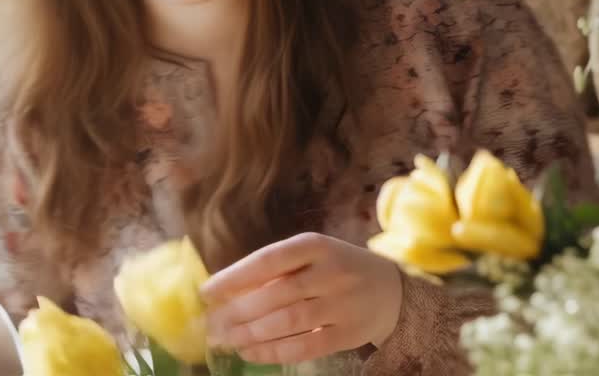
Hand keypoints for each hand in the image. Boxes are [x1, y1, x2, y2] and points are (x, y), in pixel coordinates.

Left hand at [200, 232, 403, 363]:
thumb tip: (226, 291)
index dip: (234, 277)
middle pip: (275, 295)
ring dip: (251, 334)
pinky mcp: (349, 333)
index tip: (207, 293)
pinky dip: (273, 352)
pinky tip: (251, 353)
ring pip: (288, 322)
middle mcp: (330, 272)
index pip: (268, 260)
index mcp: (316, 245)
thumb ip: (277, 270)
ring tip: (227, 340)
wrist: (392, 290)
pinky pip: (305, 346)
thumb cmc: (337, 268)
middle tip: (212, 325)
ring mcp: (342, 304)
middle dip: (237, 312)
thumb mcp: (313, 255)